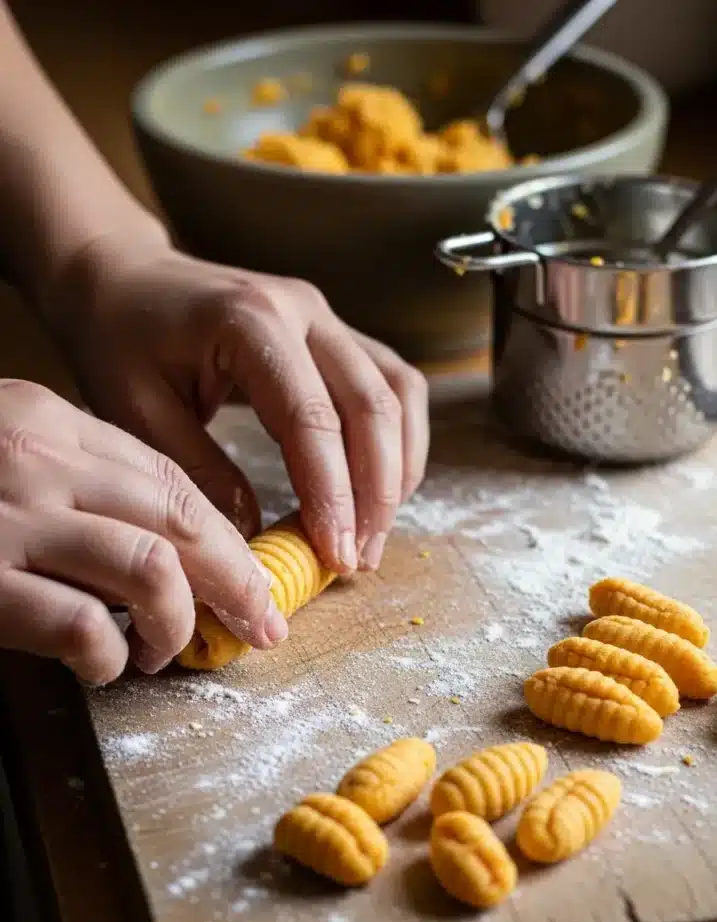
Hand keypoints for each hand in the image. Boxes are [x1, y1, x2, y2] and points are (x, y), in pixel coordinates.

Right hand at [0, 380, 287, 684]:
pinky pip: (81, 625)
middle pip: (179, 518)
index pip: (168, 478)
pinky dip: (108, 656)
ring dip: (176, 622)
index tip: (253, 577)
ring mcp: (12, 519)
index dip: (225, 536)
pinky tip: (103, 665)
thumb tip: (161, 541)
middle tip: (261, 624)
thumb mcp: (7, 453)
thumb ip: (77, 478)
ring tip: (166, 651)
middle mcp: (39, 460)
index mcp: (50, 421)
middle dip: (238, 581)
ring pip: (150, 567)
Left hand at [54, 238, 429, 573]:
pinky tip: (382, 486)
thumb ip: (198, 472)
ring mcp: (327, 317)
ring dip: (397, 467)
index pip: (310, 419)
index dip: (331, 494)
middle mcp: (303, 310)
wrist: (123, 277)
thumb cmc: (119, 338)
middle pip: (371, 405)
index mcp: (249, 321)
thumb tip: (254, 537)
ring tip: (376, 532)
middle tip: (361, 557)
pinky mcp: (336, 333)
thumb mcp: (136, 411)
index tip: (336, 554)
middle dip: (374, 492)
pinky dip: (399, 438)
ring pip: (398, 392)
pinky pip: (393, 383)